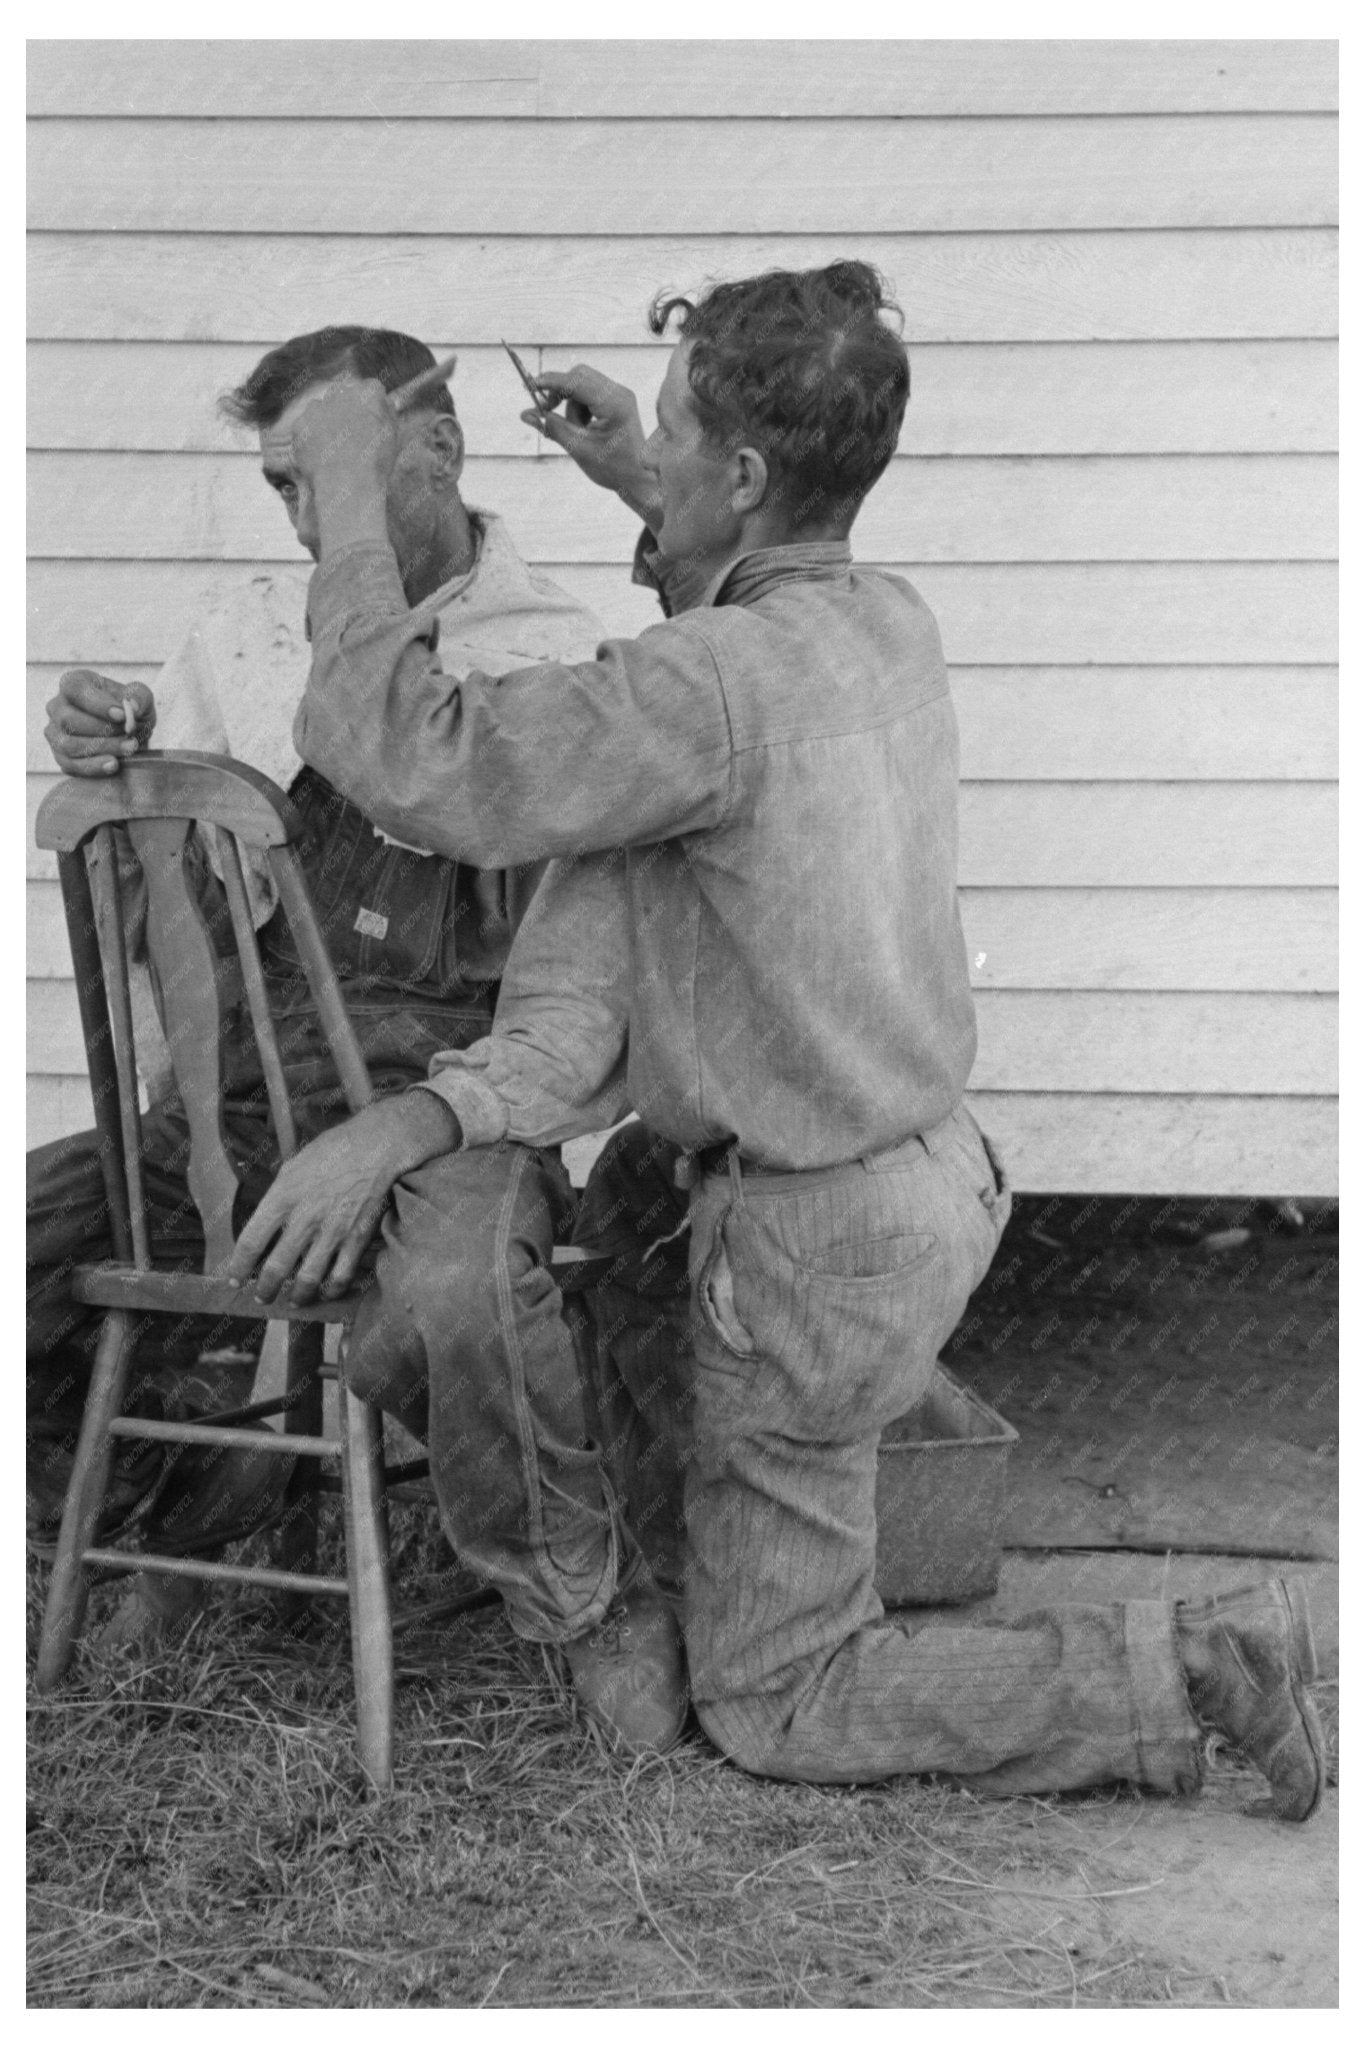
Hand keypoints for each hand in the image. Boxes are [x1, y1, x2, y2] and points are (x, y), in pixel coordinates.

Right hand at [46, 670, 155, 776]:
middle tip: (131, 736)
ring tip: (129, 749)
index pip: (75, 689)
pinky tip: (114, 765)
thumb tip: (132, 705)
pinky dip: (93, 766)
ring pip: (68, 744)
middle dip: (103, 730)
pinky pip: (70, 764)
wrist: (131, 740)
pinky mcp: (60, 756)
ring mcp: (55, 733)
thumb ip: (139, 696)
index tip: (122, 715)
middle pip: (68, 719)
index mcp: (74, 683)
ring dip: (102, 748)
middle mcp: (58, 706)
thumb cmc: (131, 713)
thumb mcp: (141, 699)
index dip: (97, 704)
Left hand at [227, 1092, 460, 1305]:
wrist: (377, 1146)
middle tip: (262, 1297)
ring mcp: (332, 1231)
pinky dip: (330, 1291)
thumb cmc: (333, 1151)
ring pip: (307, 1279)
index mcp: (282, 1196)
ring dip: (296, 1296)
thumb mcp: (293, 1167)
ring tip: (292, 1300)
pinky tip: (325, 1293)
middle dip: (264, 1289)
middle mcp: (304, 1218)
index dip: (238, 1266)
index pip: (251, 1241)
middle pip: (275, 1267)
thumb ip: (278, 1197)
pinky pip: (341, 1276)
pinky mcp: (357, 1238)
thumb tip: (267, 1224)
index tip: (234, 1279)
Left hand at [287, 376, 402, 493]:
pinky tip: (320, 454)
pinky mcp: (301, 423)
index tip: (371, 423)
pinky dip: (310, 437)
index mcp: (368, 393)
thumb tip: (386, 401)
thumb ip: (388, 414)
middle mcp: (341, 393)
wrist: (348, 484)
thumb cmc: (376, 463)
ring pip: (321, 407)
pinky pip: (305, 425)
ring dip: (325, 420)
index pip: (371, 389)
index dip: (371, 406)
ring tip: (333, 448)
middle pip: (343, 395)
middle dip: (346, 410)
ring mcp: (318, 407)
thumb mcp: (392, 437)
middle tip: (350, 436)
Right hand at [527, 366, 660, 524]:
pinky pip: (588, 393)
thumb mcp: (577, 449)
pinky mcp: (616, 399)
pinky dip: (578, 408)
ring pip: (580, 385)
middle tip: (545, 412)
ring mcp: (619, 394)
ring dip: (569, 405)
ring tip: (575, 431)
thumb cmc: (611, 468)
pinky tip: (582, 428)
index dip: (551, 381)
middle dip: (559, 393)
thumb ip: (551, 427)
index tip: (529, 386)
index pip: (577, 381)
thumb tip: (525, 414)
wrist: (636, 478)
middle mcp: (619, 393)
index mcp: (615, 404)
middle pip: (579, 375)